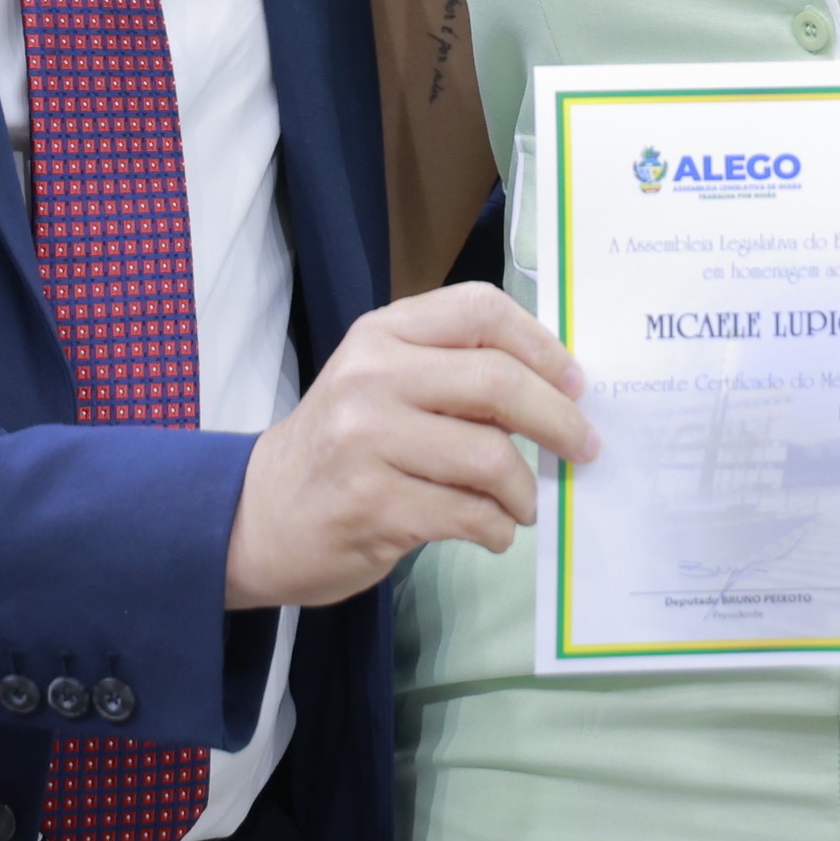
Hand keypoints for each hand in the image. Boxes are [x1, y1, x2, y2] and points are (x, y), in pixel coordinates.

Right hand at [219, 283, 599, 609]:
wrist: (256, 515)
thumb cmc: (340, 446)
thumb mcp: (382, 382)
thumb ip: (452, 371)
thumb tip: (557, 390)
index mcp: (383, 334)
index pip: (481, 310)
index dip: (542, 345)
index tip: (576, 383)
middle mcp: (373, 377)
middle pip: (498, 382)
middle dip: (558, 420)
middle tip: (583, 448)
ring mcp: (369, 442)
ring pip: (491, 457)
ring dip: (524, 491)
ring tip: (523, 504)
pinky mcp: (374, 505)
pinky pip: (469, 515)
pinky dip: (497, 529)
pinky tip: (492, 531)